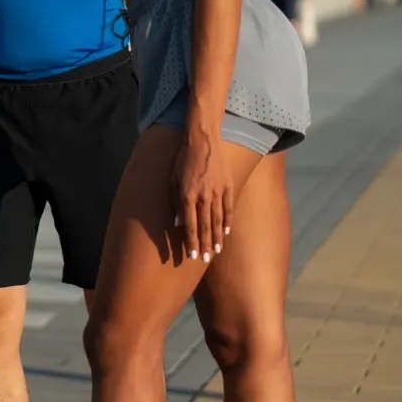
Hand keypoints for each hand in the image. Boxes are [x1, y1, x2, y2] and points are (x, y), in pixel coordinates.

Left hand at [170, 138, 231, 263]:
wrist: (203, 142)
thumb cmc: (182, 160)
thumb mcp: (172, 180)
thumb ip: (174, 202)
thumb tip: (177, 223)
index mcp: (187, 196)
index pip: (190, 225)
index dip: (192, 241)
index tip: (192, 255)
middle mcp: (203, 197)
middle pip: (205, 227)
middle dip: (205, 245)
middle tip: (205, 259)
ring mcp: (218, 193)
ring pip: (218, 221)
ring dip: (217, 238)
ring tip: (216, 251)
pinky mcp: (229, 187)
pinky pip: (229, 208)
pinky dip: (228, 222)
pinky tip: (227, 233)